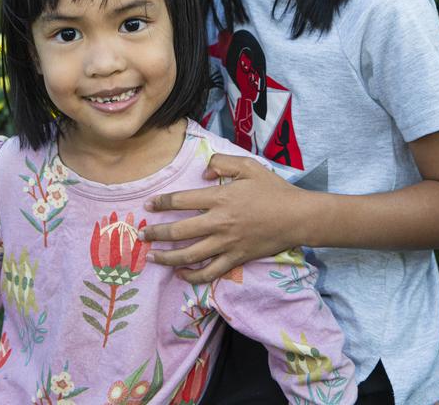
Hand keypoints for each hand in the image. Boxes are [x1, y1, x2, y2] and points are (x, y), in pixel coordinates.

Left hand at [140, 154, 304, 282]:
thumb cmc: (273, 189)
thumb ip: (223, 162)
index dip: (162, 203)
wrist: (296, 217)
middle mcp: (219, 222)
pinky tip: (181, 274)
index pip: (182, 200)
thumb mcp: (249, 166)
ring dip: (168, 257)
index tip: (148, 206)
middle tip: (141, 235)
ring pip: (190, 255)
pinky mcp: (236, 259)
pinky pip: (210, 272)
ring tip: (152, 257)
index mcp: (220, 198)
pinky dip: (193, 276)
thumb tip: (204, 171)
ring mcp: (227, 244)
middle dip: (157, 233)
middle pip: (180, 231)